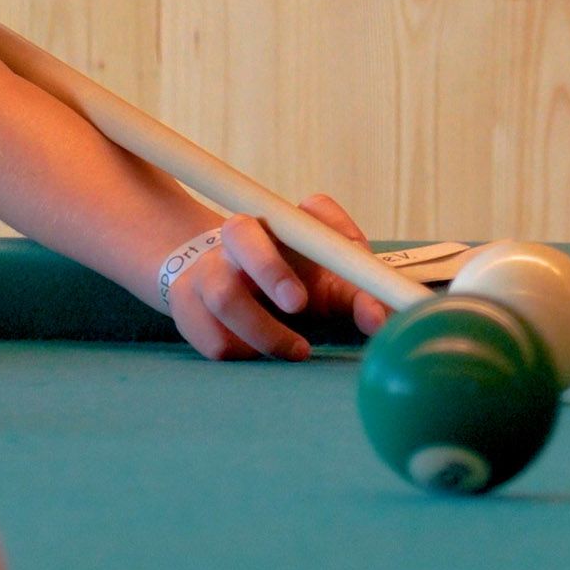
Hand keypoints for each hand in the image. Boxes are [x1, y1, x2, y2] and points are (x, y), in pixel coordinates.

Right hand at [165, 194, 391, 359]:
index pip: (287, 217)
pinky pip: (212, 338)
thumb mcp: (332, 276)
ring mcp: (206, 272)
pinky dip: (244, 352)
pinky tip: (261, 353)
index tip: (305, 296)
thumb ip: (361, 287)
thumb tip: (380, 318)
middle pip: (240, 234)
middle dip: (270, 271)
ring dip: (262, 333)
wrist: (234, 287)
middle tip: (300, 307)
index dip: (308, 241)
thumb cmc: (296, 279)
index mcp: (275, 221)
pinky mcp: (189, 310)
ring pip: (222, 297)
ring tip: (297, 350)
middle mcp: (236, 239)